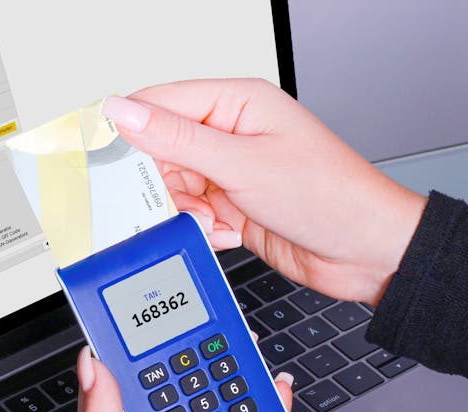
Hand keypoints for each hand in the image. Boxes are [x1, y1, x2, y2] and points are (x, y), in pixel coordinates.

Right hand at [102, 80, 427, 305]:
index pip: (159, 104)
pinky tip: (226, 233)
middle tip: (177, 202)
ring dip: (184, 213)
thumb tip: (124, 111)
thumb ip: (176, 138)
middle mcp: (230, 134)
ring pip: (172, 190)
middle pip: (160, 153)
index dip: (128, 129)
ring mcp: (230, 173)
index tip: (100, 156)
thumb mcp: (243, 163)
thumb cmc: (330, 195)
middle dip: (163, 185)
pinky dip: (200, 230)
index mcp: (235, 103)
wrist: (367, 253)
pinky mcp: (230, 208)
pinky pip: (190, 216)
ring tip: (211, 222)